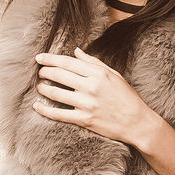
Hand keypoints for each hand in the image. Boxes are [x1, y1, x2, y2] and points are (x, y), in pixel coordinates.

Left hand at [33, 48, 157, 146]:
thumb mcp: (113, 75)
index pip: (68, 62)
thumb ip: (93, 62)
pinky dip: (45, 109)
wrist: (137, 122)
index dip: (50, 59)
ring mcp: (87, 104)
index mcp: (98, 73)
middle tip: (39, 72)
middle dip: (44, 72)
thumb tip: (75, 52)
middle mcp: (91, 86)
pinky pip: (59, 114)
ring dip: (43, 88)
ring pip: (56, 93)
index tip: (39, 58)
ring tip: (39, 86)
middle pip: (59, 75)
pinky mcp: (84, 119)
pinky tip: (37, 106)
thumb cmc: (126, 97)